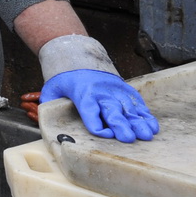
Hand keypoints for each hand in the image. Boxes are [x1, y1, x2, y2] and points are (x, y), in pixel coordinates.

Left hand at [40, 69, 158, 142]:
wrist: (80, 57)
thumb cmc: (65, 79)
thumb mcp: (51, 89)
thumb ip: (47, 103)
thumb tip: (43, 119)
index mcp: (82, 92)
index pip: (89, 109)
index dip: (96, 123)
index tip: (104, 134)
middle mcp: (101, 92)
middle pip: (112, 109)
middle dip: (121, 124)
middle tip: (129, 139)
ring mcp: (115, 90)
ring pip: (128, 107)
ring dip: (138, 122)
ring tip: (146, 136)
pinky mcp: (126, 89)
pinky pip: (137, 103)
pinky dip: (145, 115)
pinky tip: (152, 127)